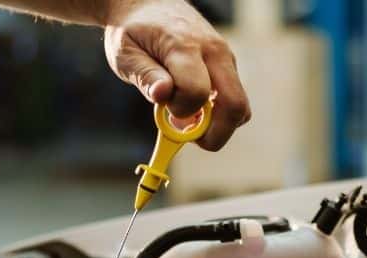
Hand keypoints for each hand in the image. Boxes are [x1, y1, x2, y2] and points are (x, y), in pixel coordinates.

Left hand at [104, 0, 250, 150]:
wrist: (151, 5)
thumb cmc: (135, 32)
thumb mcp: (126, 52)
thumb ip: (145, 75)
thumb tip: (163, 95)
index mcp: (185, 46)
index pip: (196, 92)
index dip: (180, 112)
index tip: (164, 110)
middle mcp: (215, 52)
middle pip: (235, 106)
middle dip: (214, 134)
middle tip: (189, 136)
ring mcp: (227, 59)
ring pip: (240, 108)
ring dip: (217, 125)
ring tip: (189, 117)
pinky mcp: (230, 67)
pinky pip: (235, 101)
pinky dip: (218, 115)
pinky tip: (196, 108)